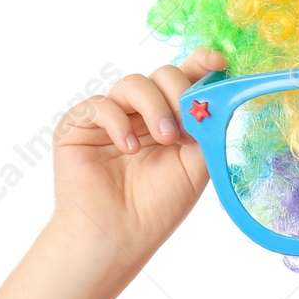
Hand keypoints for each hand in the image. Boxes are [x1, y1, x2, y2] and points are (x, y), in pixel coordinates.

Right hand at [47, 46, 227, 259]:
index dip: (201, 65)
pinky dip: (118, 122)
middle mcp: (140, 114)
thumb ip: (207, 128)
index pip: (185, 81)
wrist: (118, 236)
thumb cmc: (157, 206)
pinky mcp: (79, 125)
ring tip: (164, 139)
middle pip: (162, 74)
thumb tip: (218, 96)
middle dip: (178, 92)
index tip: (217, 62)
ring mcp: (110, 117)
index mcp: (170, 120)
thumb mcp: (196, 164)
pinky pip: (101, 104)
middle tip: (184, 125)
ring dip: (154, 106)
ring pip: (133, 83)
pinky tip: (128, 149)